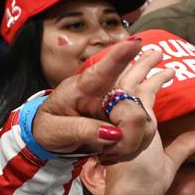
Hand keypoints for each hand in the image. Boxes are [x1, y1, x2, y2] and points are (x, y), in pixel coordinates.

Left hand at [31, 41, 170, 163]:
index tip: (136, 42)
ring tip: (108, 152)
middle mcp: (106, 91)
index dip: (120, 57)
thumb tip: (113, 134)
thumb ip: (79, 130)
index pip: (102, 71)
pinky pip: (146, 128)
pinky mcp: (128, 115)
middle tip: (110, 152)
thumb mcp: (53, 130)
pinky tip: (128, 133)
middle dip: (129, 134)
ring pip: (144, 120)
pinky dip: (134, 145)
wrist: (51, 136)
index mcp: (83, 87)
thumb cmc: (48, 127)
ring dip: (131, 143)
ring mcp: (120, 102)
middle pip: (133, 109)